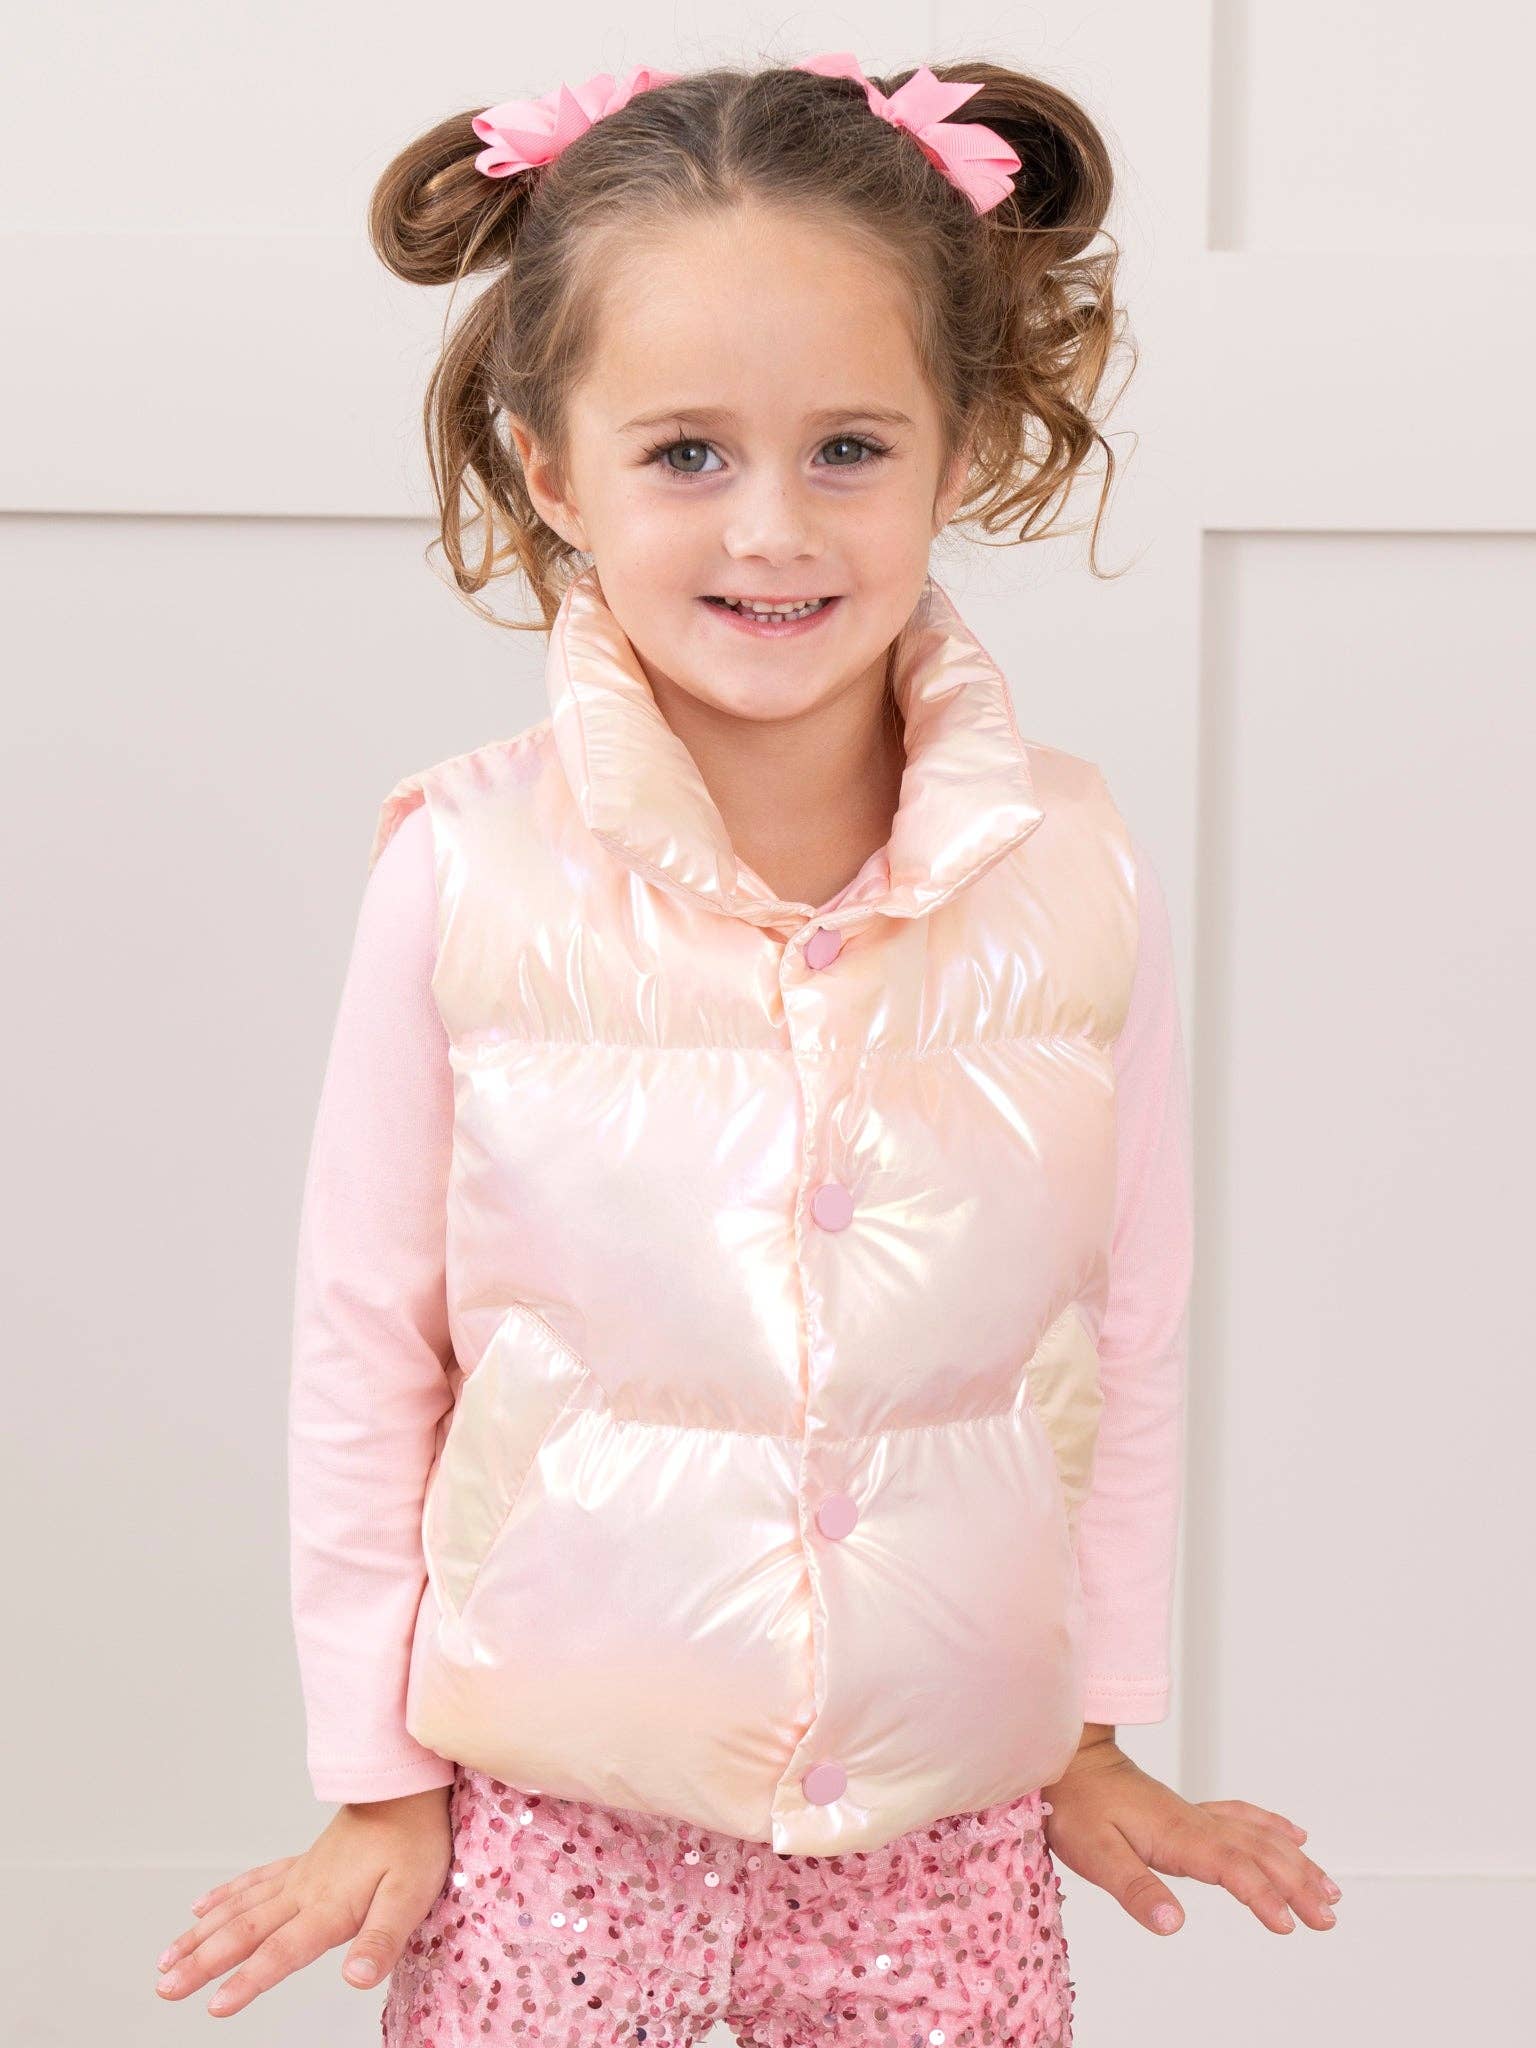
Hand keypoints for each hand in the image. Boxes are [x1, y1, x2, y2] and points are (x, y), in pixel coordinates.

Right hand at [153, 1785, 452, 2017]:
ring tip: (166, 1961)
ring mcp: (298, 1876)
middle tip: (164, 1988)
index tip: (213, 2006)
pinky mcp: (303, 1864)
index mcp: (327, 1908)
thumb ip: (381, 1940)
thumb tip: (355, 1979)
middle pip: (243, 1932)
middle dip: (201, 1962)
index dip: (248, 1981)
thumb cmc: (414, 1842)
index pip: (280, 1952)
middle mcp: (303, 1893)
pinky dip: (223, 1897)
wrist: (406, 1786)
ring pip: (238, 1908)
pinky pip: (254, 1882)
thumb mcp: (410, 1896)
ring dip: (200, 1935)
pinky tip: (200, 1908)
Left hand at [1041, 1733, 1340, 1937]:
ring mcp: (1194, 1815)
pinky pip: (1242, 1816)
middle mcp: (1195, 1823)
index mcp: (1178, 1835)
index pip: (1233, 1868)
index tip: (1288, 1924)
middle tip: (1328, 1917)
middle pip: (1260, 1853)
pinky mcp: (1188, 1812)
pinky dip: (1272, 1825)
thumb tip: (1173, 1923)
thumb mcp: (1095, 1853)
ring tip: (1329, 1889)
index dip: (1263, 1896)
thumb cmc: (1077, 1804)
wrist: (1068, 1758)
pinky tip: (1293, 1834)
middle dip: (1298, 1884)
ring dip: (1296, 1862)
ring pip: (1259, 1836)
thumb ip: (1135, 1888)